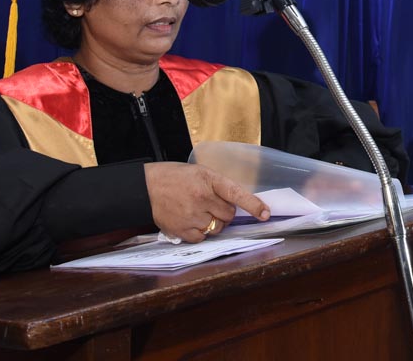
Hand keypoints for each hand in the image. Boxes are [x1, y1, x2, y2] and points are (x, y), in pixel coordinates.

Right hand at [144, 162, 268, 242]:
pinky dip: (200, 232)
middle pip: (229, 216)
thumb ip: (218, 187)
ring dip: (214, 223)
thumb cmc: (175, 178)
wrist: (146, 187)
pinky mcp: (181, 230)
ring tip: (199, 212)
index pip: (236, 193)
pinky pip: (202, 238)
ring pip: (217, 228)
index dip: (253, 205)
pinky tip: (190, 221)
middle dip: (225, 213)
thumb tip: (236, 204)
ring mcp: (191, 215)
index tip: (266, 214)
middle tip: (212, 205)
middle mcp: (202, 198)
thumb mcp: (200, 173)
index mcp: (209, 180)